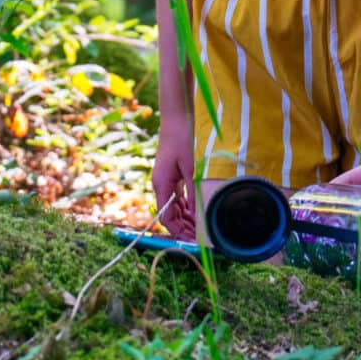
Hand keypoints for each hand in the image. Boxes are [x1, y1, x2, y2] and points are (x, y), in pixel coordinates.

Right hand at [152, 114, 197, 238]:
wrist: (176, 121)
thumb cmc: (181, 140)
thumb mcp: (189, 167)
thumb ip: (192, 189)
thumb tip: (196, 210)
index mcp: (161, 184)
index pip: (165, 216)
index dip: (177, 230)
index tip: (190, 238)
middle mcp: (161, 185)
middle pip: (169, 214)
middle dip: (182, 227)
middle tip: (198, 236)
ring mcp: (166, 181)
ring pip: (173, 207)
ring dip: (185, 218)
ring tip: (199, 227)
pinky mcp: (172, 177)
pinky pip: (177, 197)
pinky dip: (185, 206)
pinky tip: (196, 212)